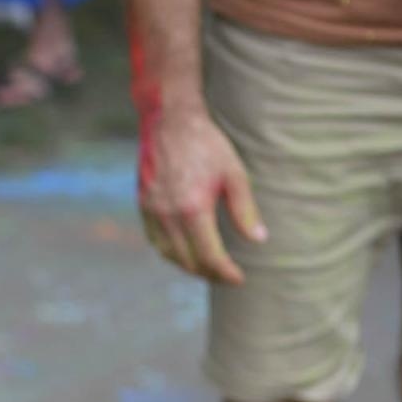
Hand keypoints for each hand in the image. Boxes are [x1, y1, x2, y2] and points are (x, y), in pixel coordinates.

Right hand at [138, 106, 266, 285]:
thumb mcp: (234, 174)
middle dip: (208, 273)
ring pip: (168, 255)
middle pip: (188, 261)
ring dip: (188, 266)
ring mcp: (152, 212)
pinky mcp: (143, 206)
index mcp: (193, 209)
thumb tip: (258, 239)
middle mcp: (168, 216)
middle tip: (226, 276)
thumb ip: (245, 210)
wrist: (170, 122)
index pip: (210, 256)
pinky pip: (155, 240)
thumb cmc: (207, 145)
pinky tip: (184, 251)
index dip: (225, 273)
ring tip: (207, 268)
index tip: (239, 279)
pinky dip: (170, 252)